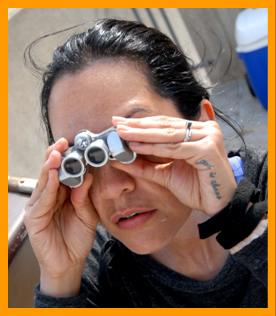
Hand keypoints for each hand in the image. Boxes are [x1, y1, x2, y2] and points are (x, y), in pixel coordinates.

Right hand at [24, 138, 98, 281]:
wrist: (70, 262)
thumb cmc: (77, 238)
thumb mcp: (87, 214)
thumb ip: (84, 196)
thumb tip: (88, 175)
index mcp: (62, 194)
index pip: (63, 172)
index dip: (67, 158)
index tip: (73, 144)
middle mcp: (49, 197)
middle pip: (51, 173)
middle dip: (56, 156)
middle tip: (62, 143)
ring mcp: (40, 206)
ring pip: (44, 183)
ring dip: (50, 167)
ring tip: (56, 154)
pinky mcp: (34, 218)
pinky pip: (43, 200)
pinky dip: (48, 187)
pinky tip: (54, 176)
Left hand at [112, 115, 236, 215]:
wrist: (218, 206)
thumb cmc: (197, 188)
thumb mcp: (166, 173)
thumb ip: (145, 165)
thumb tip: (120, 158)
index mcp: (197, 131)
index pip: (165, 124)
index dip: (142, 123)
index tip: (121, 123)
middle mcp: (205, 129)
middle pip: (164, 125)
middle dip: (138, 125)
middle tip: (116, 123)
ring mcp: (208, 137)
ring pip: (167, 134)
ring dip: (142, 133)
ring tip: (122, 132)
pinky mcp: (208, 149)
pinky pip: (174, 148)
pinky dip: (153, 147)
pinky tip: (136, 145)